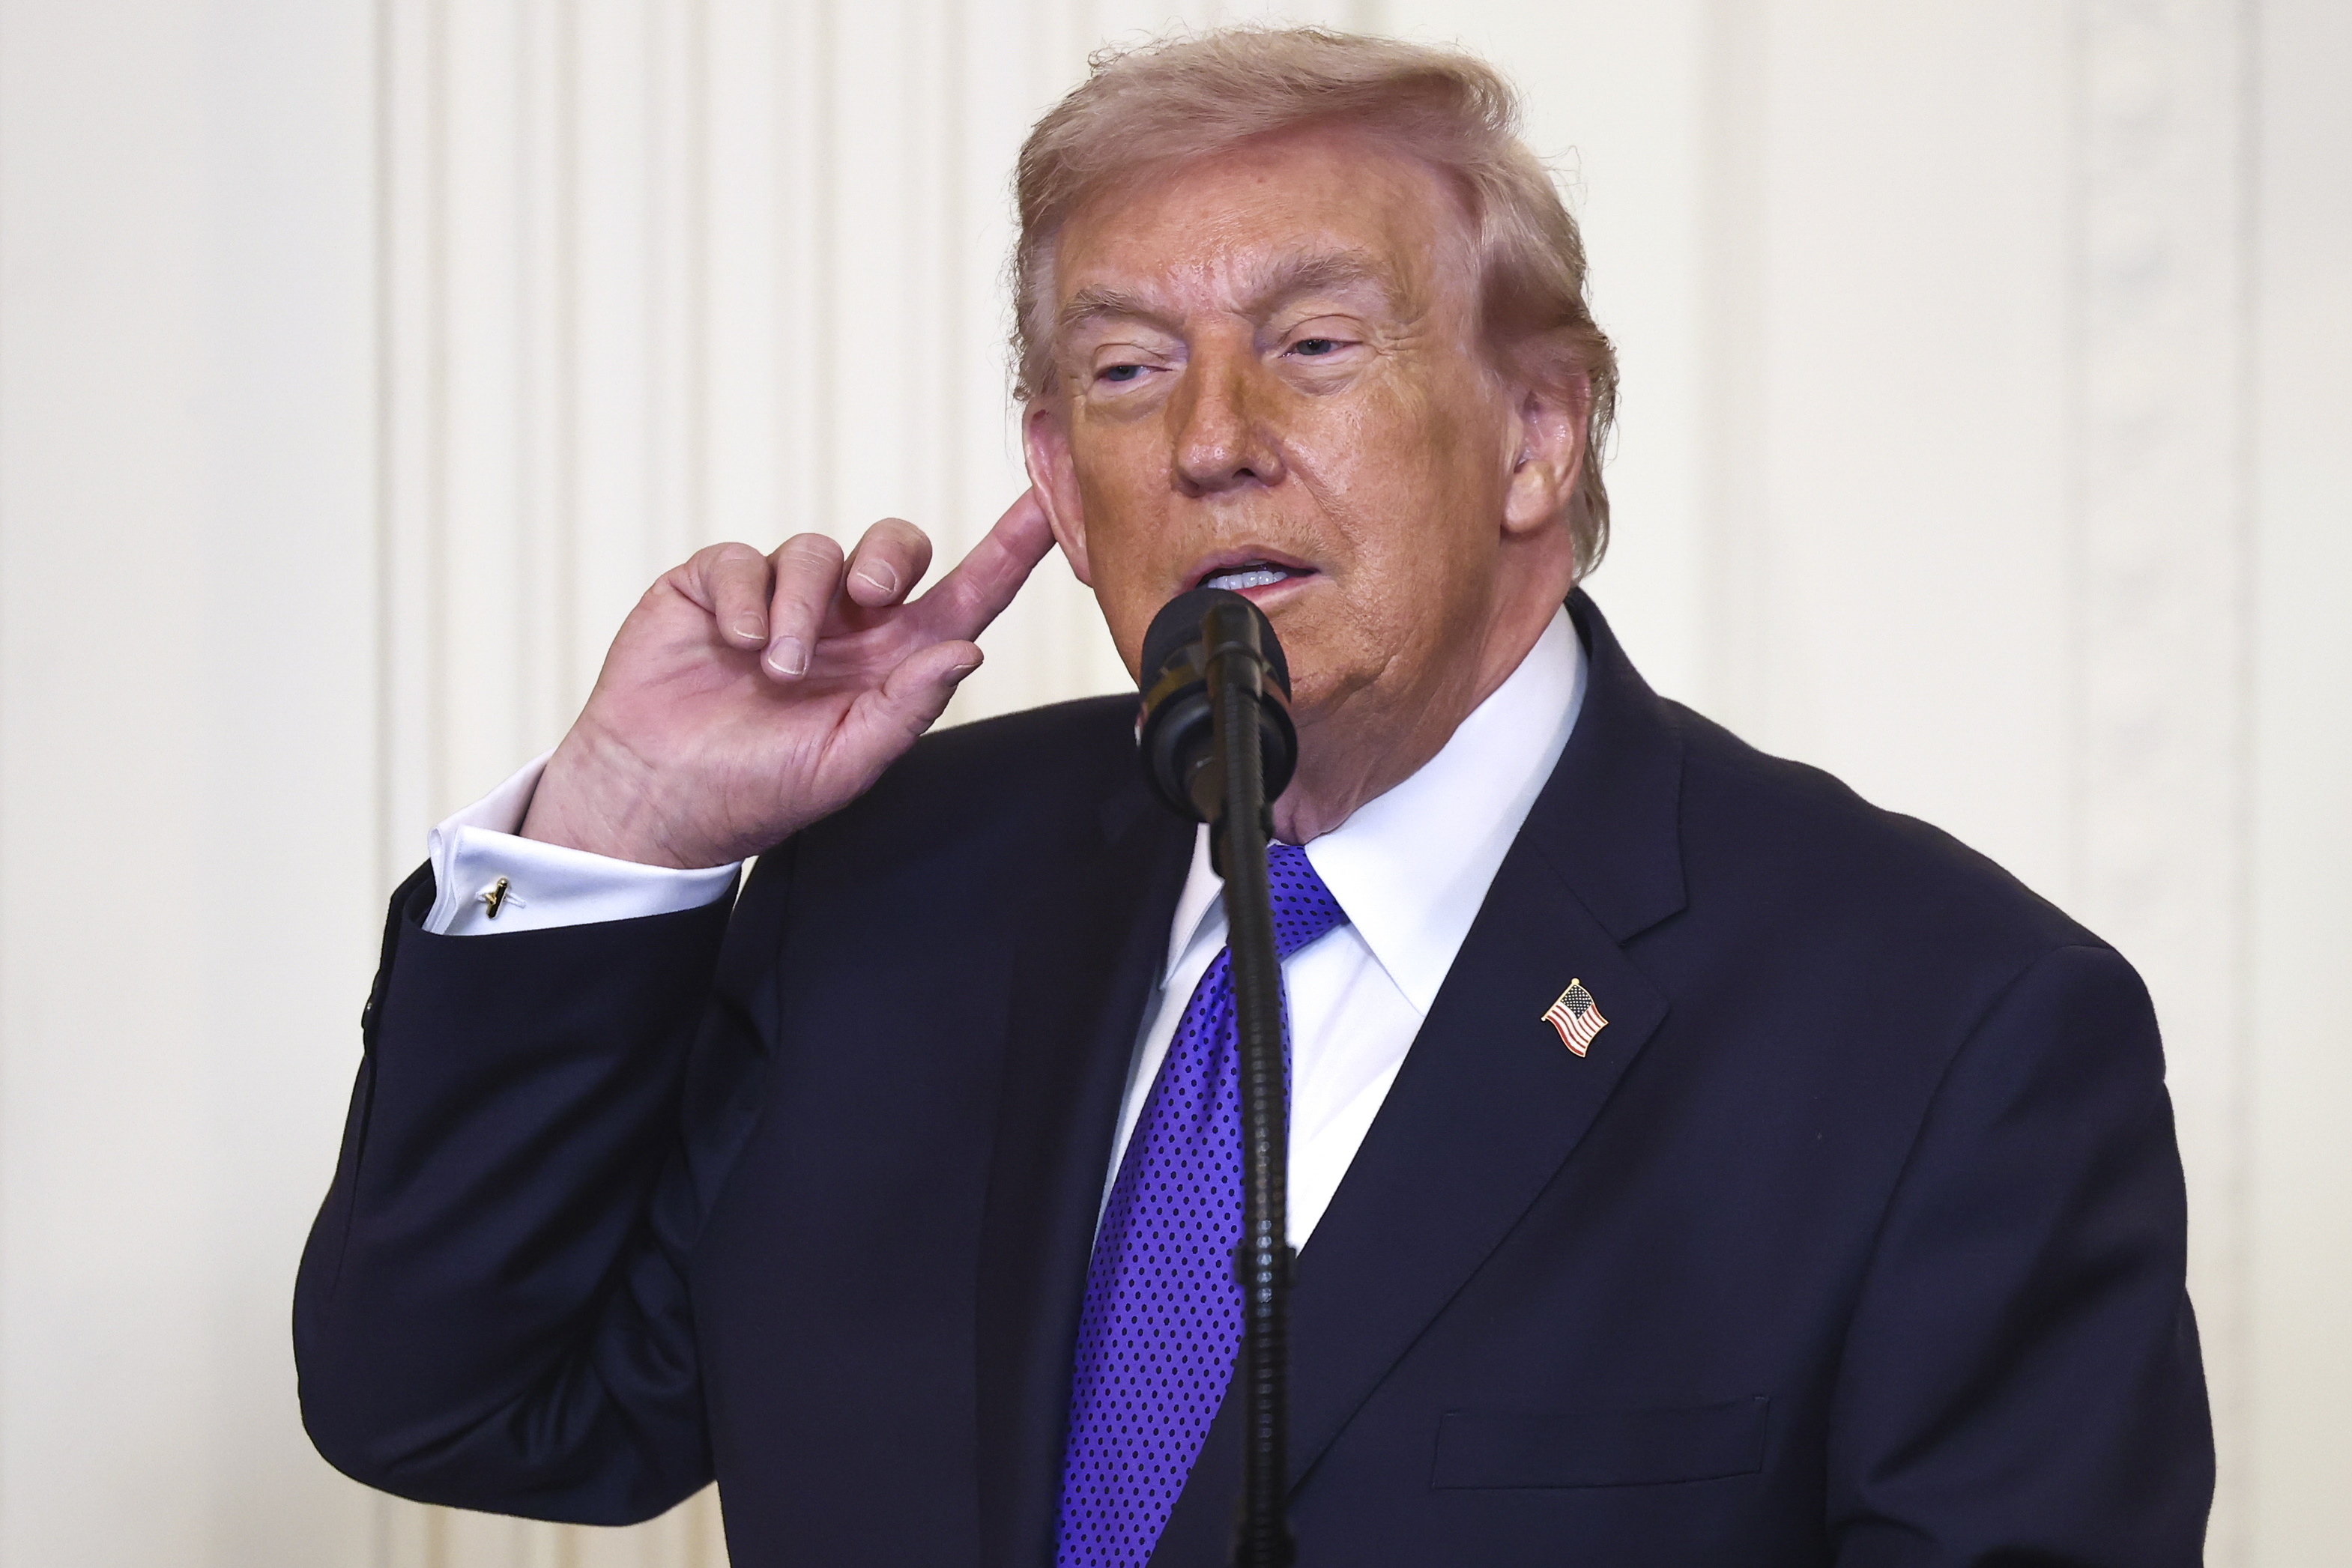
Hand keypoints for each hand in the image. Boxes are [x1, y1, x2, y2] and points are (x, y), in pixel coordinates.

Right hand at [521, 492, 1057, 867]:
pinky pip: (742, 558)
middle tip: (871, 598)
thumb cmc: (758, 790)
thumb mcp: (847, 761)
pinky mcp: (714, 587)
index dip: (1008, 549)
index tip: (1047, 503)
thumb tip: (967, 650)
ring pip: (814, 552)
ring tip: (775, 668)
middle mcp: (843, 621)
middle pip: (894, 547)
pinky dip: (743, 597)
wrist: (657, 800)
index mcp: (891, 661)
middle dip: (889, 556)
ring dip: (800, 606)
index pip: (965, 594)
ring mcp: (778, 599)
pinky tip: (733, 644)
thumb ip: (909, 705)